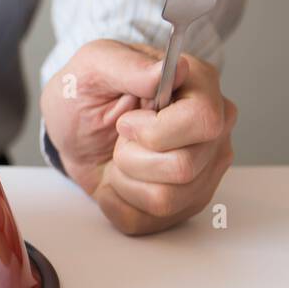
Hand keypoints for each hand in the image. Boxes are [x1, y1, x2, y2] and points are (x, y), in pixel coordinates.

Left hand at [40, 39, 236, 235]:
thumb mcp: (94, 65)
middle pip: (183, 167)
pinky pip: (148, 222)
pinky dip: (117, 203)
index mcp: (200, 87)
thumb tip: (174, 69)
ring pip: (166, 200)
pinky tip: (117, 180)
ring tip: (119, 157)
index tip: (125, 123)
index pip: (203, 122)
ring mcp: (205, 169)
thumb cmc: (87, 91)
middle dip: (131, 158)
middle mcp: (213, 131)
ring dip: (124, 180)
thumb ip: (129, 65)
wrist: (75, 127)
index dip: (155, 132)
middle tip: (119, 138)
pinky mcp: (186, 201)